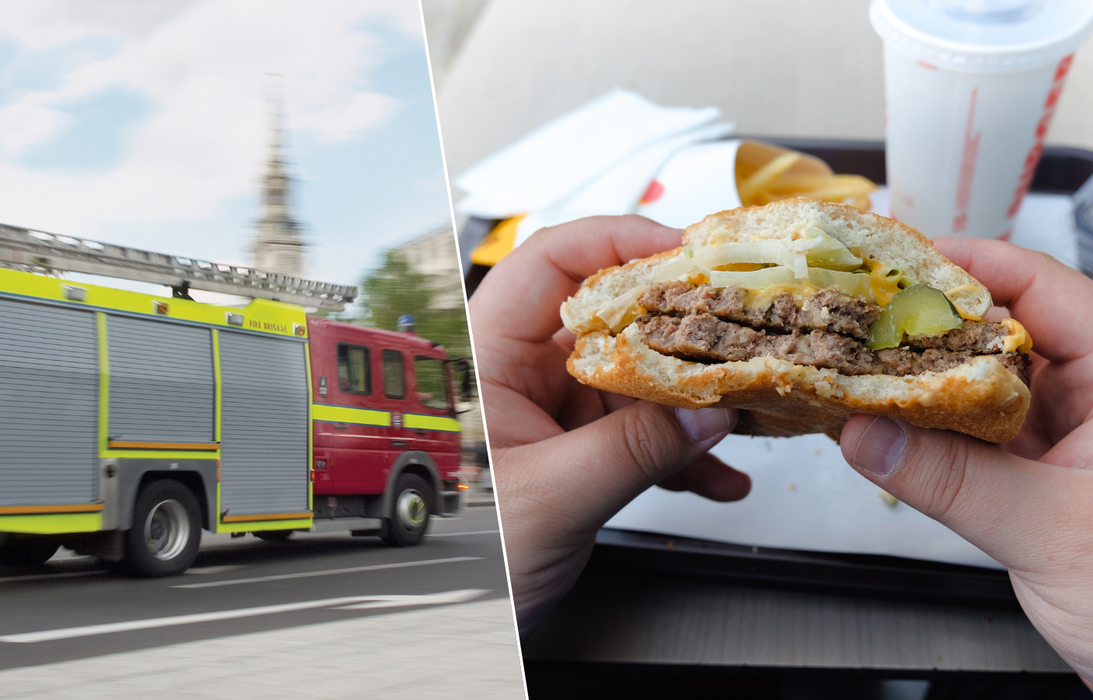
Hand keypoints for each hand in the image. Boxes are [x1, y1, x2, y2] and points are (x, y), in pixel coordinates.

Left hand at [470, 215, 750, 639]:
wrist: (472, 632)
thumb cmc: (475, 560)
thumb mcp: (553, 497)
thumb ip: (632, 450)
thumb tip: (708, 411)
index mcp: (492, 357)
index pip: (550, 262)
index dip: (617, 241)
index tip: (684, 250)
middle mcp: (526, 372)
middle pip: (611, 314)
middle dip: (680, 322)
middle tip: (740, 323)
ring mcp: (557, 409)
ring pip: (639, 373)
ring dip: (697, 393)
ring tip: (749, 405)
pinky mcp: (583, 447)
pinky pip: (644, 430)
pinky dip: (686, 451)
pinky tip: (722, 476)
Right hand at [839, 238, 1092, 685]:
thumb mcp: (1048, 534)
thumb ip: (950, 482)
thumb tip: (864, 435)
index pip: (1044, 287)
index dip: (968, 264)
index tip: (895, 264)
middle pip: (1006, 326)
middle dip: (928, 321)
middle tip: (856, 318)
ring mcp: (1073, 432)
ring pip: (987, 379)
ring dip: (924, 378)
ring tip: (858, 366)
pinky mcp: (1045, 469)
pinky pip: (979, 430)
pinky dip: (932, 428)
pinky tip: (886, 426)